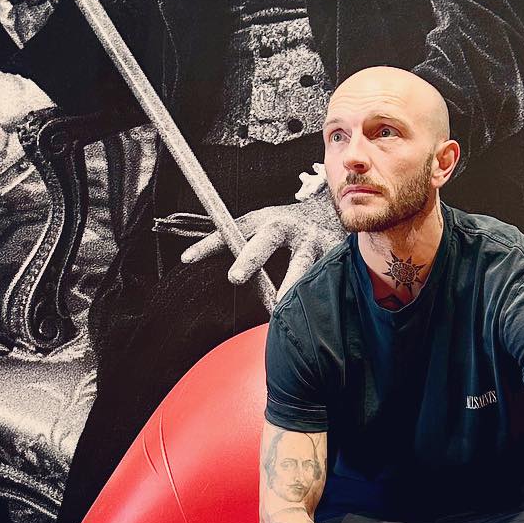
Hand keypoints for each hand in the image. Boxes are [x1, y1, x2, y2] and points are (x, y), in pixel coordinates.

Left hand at [181, 196, 343, 298]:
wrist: (335, 210)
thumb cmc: (291, 226)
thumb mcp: (265, 225)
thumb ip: (238, 243)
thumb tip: (192, 259)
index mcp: (265, 220)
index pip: (231, 231)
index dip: (209, 244)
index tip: (187, 258)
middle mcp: (288, 227)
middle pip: (266, 240)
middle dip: (250, 258)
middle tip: (235, 277)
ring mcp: (313, 240)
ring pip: (301, 262)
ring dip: (290, 284)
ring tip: (279, 304)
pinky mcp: (335, 253)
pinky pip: (328, 274)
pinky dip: (322, 291)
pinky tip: (316, 312)